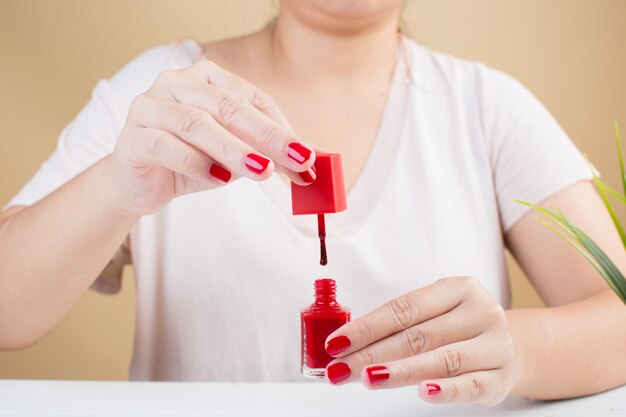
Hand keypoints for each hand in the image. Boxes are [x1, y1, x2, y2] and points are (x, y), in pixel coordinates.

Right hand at [107, 60, 315, 214]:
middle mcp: (176, 83)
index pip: (252, 99)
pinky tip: (219, 179)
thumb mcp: (234, 156)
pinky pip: (166, 146)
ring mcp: (150, 107)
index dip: (282, 129)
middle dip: (267, 136)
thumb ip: (268, 154)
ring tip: (261, 171)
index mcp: (206, 77)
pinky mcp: (133, 138)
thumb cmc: (189, 161)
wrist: (139, 183)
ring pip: (197, 124)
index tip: (307, 157)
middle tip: (296, 160)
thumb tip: (313, 162)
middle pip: (228, 107)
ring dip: (234, 149)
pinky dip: (196, 163)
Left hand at [324, 276, 517, 405]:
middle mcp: (479, 312)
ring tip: (368, 378)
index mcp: (458, 289)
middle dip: (372, 354)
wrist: (515, 346)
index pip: (404, 309)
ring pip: (441, 359)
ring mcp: (494, 346)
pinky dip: (445, 390)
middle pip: (417, 336)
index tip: (337, 343)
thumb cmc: (461, 328)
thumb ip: (401, 324)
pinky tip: (422, 392)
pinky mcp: (500, 378)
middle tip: (340, 369)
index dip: (367, 326)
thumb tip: (348, 344)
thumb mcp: (438, 312)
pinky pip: (470, 385)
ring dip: (400, 371)